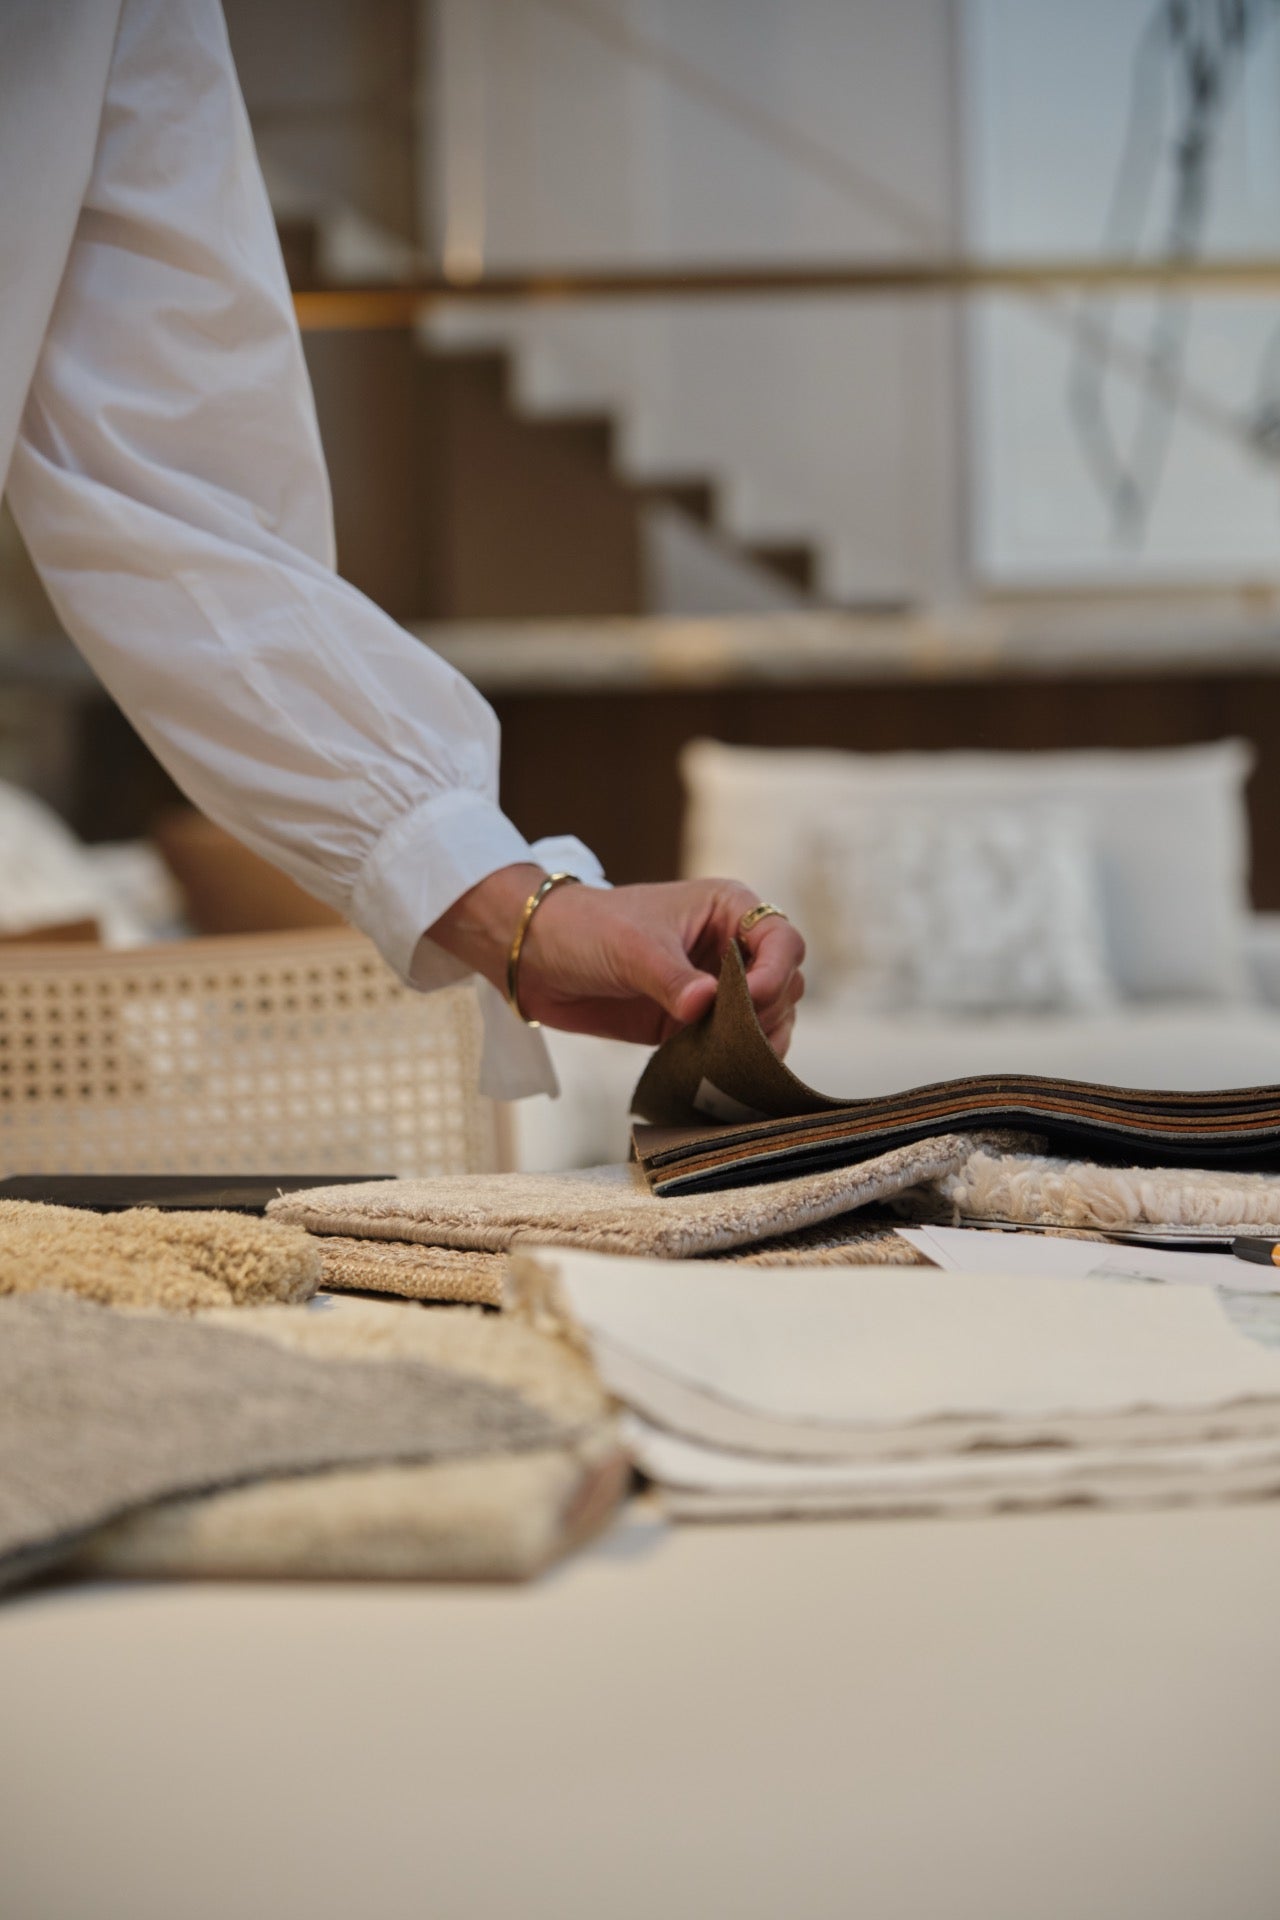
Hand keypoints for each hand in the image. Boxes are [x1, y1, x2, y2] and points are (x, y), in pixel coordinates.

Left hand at [428, 865, 805, 1051]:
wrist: (537, 958)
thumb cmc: (586, 928)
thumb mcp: (632, 947)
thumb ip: (672, 978)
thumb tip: (706, 1006)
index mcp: (727, 910)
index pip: (781, 939)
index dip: (776, 969)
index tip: (753, 996)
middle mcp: (729, 947)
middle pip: (785, 984)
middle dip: (769, 1012)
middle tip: (734, 1034)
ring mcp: (714, 988)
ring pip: (766, 1020)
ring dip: (756, 1042)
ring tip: (730, 1060)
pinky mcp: (693, 1023)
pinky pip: (729, 1045)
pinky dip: (731, 1062)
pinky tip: (720, 1076)